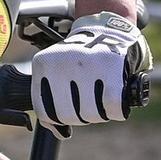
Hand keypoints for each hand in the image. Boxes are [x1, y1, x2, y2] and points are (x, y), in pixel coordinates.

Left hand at [31, 12, 151, 124]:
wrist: (107, 27)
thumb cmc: (82, 57)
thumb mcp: (57, 71)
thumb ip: (52, 101)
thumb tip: (60, 132)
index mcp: (44, 64)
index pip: (45, 111)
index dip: (60, 116)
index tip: (72, 106)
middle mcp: (62, 63)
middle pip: (67, 115)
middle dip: (81, 116)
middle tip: (91, 102)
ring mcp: (87, 65)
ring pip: (90, 114)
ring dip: (100, 113)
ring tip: (104, 97)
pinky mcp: (111, 68)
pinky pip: (112, 107)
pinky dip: (116, 110)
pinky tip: (116, 97)